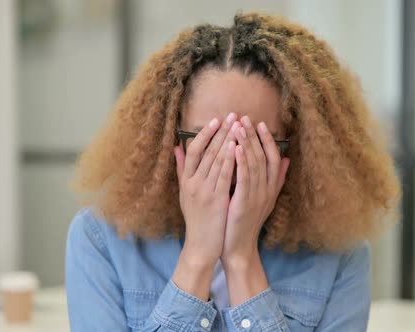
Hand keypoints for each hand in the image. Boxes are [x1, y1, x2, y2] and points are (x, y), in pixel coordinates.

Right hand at [174, 113, 238, 263]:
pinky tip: (237, 147)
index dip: (205, 134)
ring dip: (228, 140)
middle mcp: (193, 183)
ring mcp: (203, 191)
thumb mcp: (185, 193)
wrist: (201, 246)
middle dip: (221, 132)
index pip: (194, 150)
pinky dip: (230, 160)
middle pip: (207, 151)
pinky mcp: (215, 200)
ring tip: (238, 125)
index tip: (216, 120)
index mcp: (186, 180)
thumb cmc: (197, 219)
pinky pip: (224, 176)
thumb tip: (177, 147)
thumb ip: (182, 169)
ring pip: (216, 160)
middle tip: (232, 115)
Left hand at [221, 116, 289, 263]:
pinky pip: (244, 178)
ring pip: (253, 164)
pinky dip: (241, 161)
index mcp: (271, 188)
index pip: (273, 158)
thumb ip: (275, 179)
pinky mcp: (244, 203)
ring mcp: (257, 197)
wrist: (237, 247)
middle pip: (262, 157)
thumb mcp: (263, 199)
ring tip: (238, 126)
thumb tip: (287, 159)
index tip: (259, 123)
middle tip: (244, 117)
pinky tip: (235, 147)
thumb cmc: (244, 221)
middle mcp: (267, 190)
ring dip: (246, 143)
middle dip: (253, 136)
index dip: (267, 140)